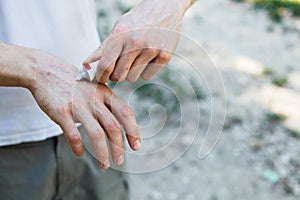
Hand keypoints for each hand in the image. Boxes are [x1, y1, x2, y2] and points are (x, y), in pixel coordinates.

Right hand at [28, 50, 139, 168]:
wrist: (46, 71)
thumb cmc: (74, 83)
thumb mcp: (95, 88)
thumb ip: (107, 104)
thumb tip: (118, 127)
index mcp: (105, 93)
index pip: (126, 113)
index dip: (133, 131)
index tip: (136, 145)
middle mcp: (94, 99)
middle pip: (113, 127)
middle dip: (119, 147)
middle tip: (120, 160)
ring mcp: (78, 105)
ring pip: (96, 134)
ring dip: (102, 152)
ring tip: (104, 164)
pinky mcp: (61, 112)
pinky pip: (73, 134)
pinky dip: (78, 147)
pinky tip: (80, 154)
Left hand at [84, 0, 193, 82]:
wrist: (164, 8)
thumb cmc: (138, 20)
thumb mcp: (118, 28)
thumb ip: (102, 48)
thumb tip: (86, 63)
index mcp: (120, 35)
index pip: (105, 65)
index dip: (101, 76)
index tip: (102, 78)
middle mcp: (135, 43)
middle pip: (119, 76)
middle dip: (116, 75)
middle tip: (118, 68)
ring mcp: (151, 50)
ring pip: (133, 78)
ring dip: (131, 72)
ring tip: (135, 58)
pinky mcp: (164, 56)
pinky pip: (147, 76)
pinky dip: (145, 71)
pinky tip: (147, 58)